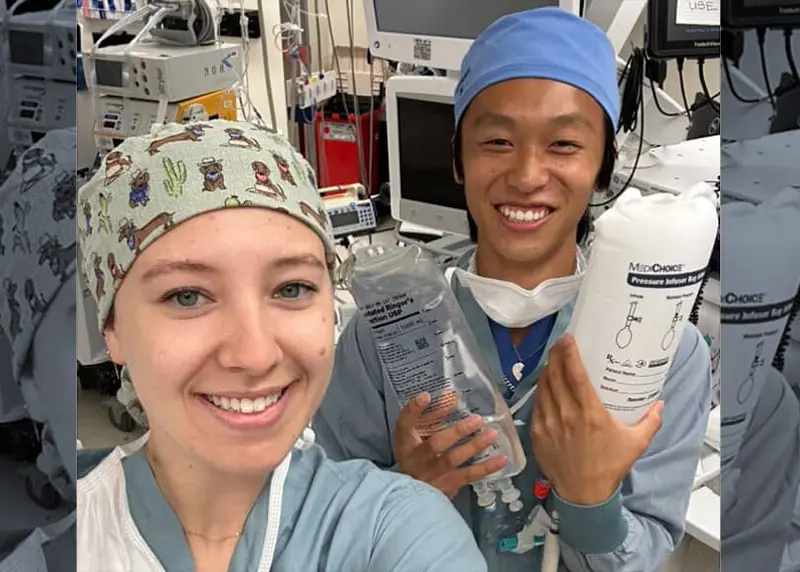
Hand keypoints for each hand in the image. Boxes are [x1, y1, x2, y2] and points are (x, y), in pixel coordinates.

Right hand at [393, 392, 507, 497]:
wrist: (412, 494)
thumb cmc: (414, 456)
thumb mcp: (414, 436)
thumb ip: (431, 416)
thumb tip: (452, 395)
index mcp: (405, 442)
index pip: (404, 424)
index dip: (413, 409)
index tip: (425, 396)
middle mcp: (417, 458)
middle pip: (435, 443)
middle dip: (457, 431)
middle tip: (477, 419)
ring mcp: (433, 474)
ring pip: (453, 459)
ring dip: (474, 446)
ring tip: (491, 434)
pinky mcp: (448, 484)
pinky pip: (469, 475)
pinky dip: (486, 467)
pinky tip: (501, 459)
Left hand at [531, 334, 663, 505]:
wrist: (584, 494)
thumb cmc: (610, 466)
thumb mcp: (636, 443)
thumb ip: (650, 420)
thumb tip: (659, 403)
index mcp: (590, 414)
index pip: (574, 375)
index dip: (569, 353)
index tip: (568, 339)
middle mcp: (566, 415)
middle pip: (555, 375)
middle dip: (556, 355)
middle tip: (561, 345)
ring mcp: (548, 423)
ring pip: (543, 387)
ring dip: (547, 371)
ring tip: (554, 361)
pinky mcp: (537, 432)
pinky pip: (537, 403)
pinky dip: (541, 390)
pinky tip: (547, 385)